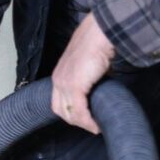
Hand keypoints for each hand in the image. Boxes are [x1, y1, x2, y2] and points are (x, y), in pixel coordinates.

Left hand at [51, 13, 115, 134]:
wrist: (101, 31)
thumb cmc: (98, 41)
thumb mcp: (88, 62)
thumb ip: (88, 76)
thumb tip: (99, 85)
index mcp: (59, 73)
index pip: (57, 101)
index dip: (69, 112)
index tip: (82, 118)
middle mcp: (58, 79)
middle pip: (60, 110)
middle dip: (74, 121)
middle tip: (90, 126)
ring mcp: (64, 83)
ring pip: (69, 113)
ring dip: (82, 124)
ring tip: (95, 128)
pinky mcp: (75, 86)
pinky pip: (79, 111)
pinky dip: (88, 121)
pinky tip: (96, 126)